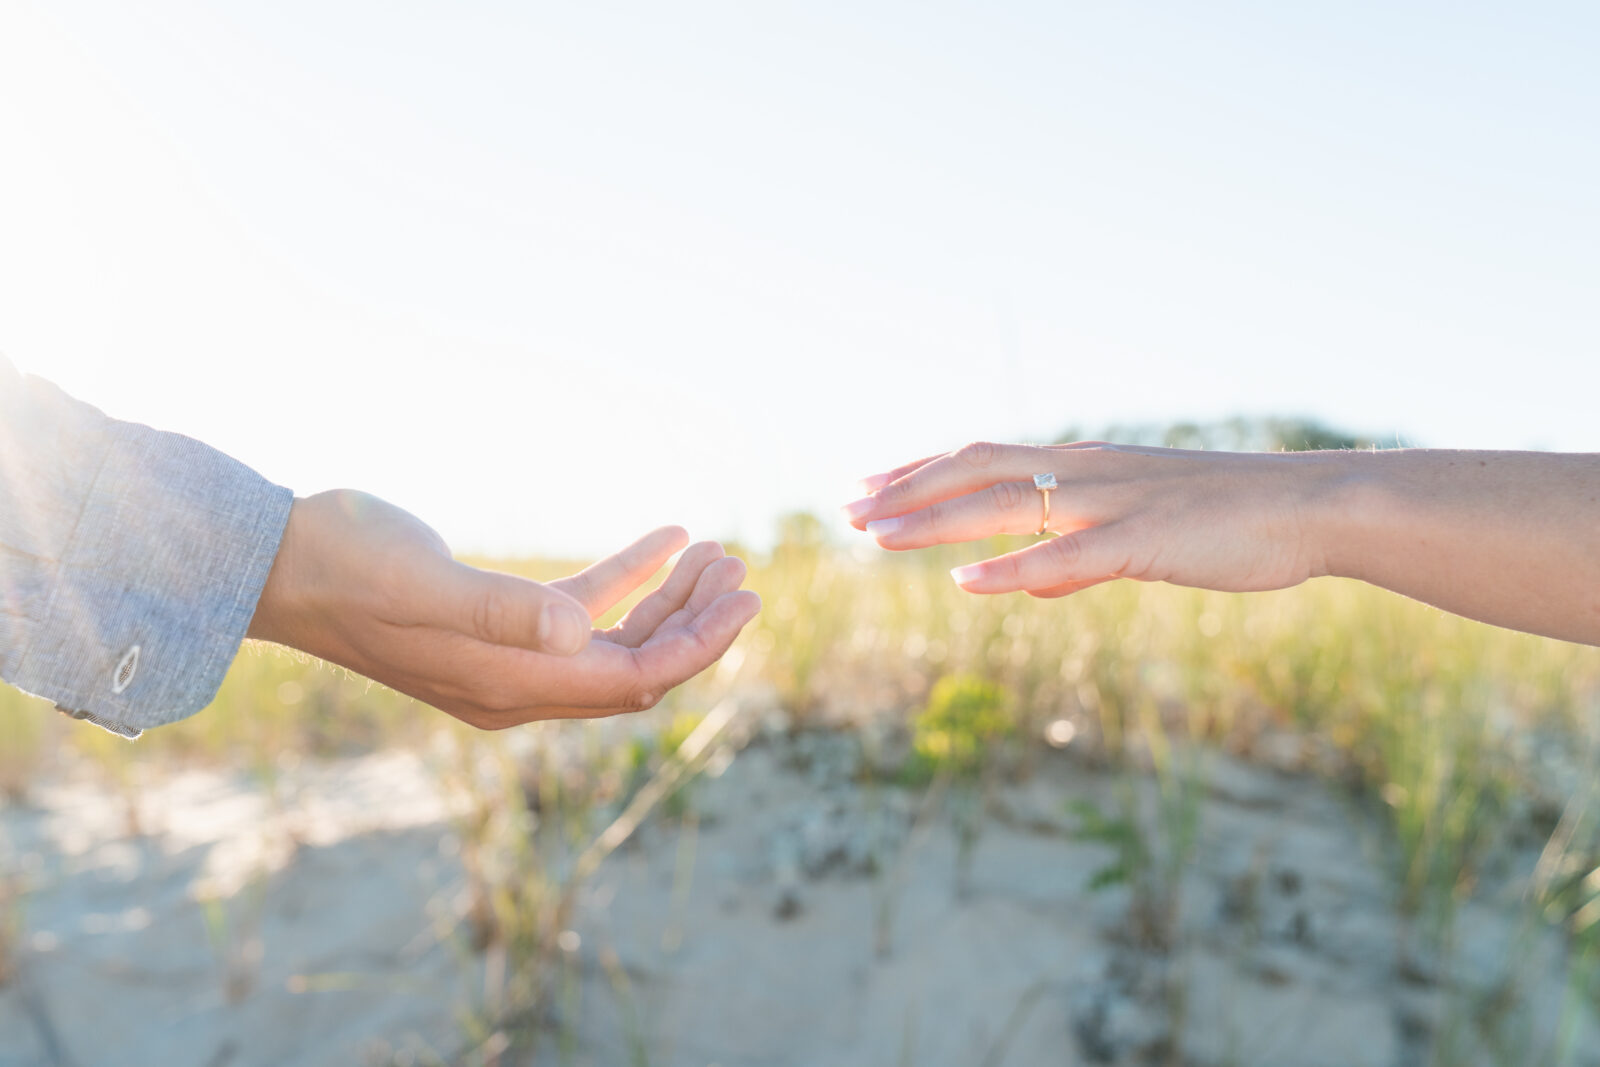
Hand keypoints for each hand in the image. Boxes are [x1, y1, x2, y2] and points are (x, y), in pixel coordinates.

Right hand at [248, 490, 761, 726]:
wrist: (276, 563)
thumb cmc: (344, 564)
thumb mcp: (422, 583)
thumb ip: (502, 610)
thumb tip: (581, 633)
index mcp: (511, 685)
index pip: (634, 680)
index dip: (698, 644)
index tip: (746, 599)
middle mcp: (519, 684)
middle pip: (636, 666)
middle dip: (695, 622)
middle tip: (741, 570)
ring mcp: (509, 657)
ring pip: (615, 641)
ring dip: (668, 601)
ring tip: (716, 552)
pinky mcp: (497, 623)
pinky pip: (581, 610)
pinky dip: (628, 578)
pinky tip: (666, 538)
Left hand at [843, 442, 1333, 598]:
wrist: (1308, 507)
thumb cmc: (1227, 520)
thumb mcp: (1139, 534)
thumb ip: (1078, 557)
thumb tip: (1025, 583)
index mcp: (1082, 466)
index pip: (982, 458)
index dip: (920, 473)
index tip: (869, 486)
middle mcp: (1084, 473)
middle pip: (975, 470)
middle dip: (906, 490)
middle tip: (847, 508)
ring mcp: (1111, 503)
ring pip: (1004, 504)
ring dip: (935, 522)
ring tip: (877, 537)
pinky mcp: (1143, 540)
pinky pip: (1066, 556)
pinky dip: (1013, 568)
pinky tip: (968, 584)